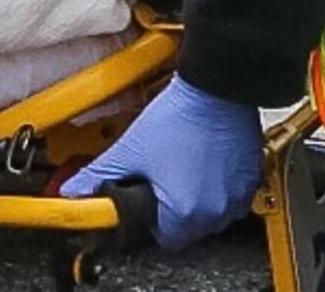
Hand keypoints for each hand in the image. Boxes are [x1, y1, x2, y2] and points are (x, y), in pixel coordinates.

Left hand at [59, 75, 261, 249]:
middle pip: (188, 229)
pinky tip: (204, 162)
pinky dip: (218, 187)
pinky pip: (231, 197)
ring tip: (183, 166)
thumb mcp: (130, 148)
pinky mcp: (250, 179)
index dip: (150, 219)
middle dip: (173, 209)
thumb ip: (98, 175)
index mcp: (184, 212)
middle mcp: (215, 211)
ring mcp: (236, 196)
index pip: (164, 239)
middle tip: (162, 178)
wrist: (216, 86)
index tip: (147, 199)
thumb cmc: (180, 115)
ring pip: (211, 215)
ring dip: (197, 200)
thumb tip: (74, 190)